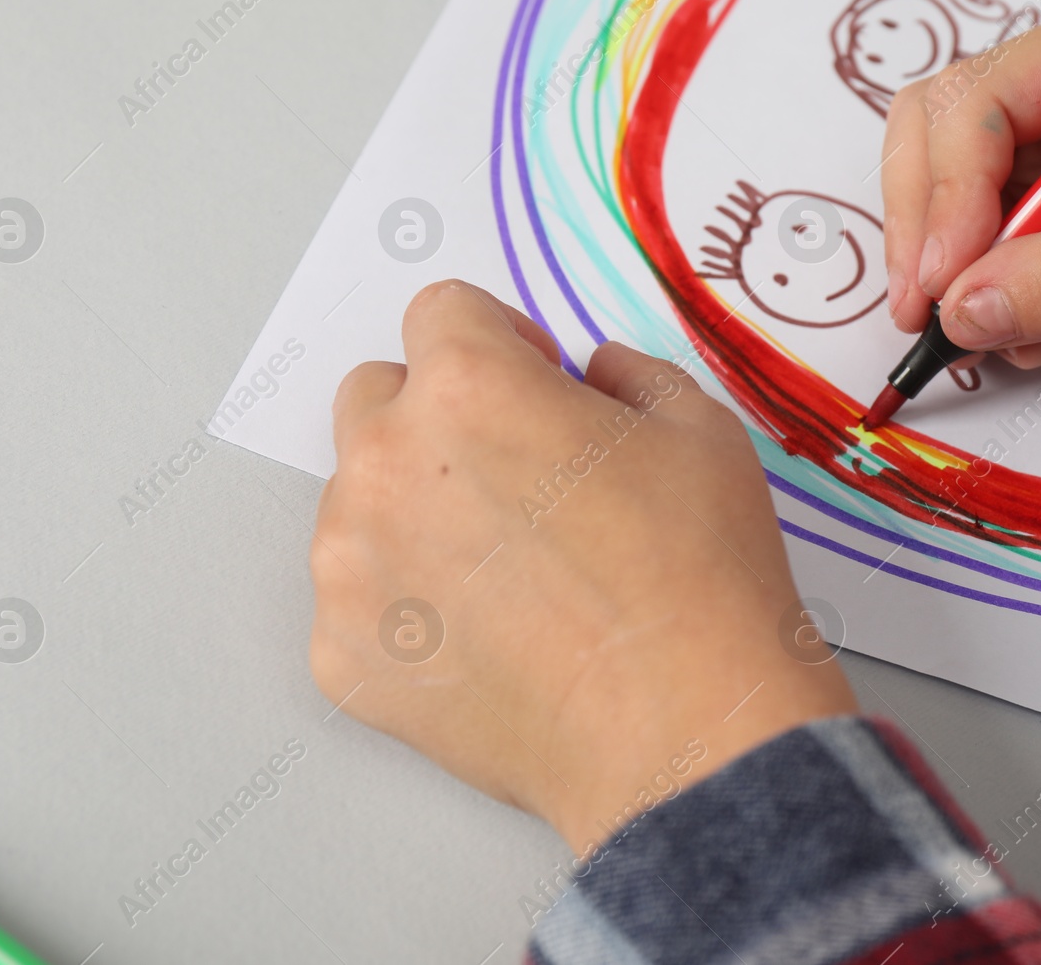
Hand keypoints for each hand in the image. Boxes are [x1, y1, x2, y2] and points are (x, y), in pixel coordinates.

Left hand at [309, 281, 855, 851]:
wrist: (685, 729)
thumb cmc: (696, 583)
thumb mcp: (698, 429)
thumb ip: (627, 373)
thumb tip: (594, 375)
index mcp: (467, 388)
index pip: (441, 312)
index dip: (500, 339)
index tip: (529, 380)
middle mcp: (386, 465)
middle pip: (377, 396)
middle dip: (439, 415)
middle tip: (516, 476)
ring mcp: (351, 565)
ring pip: (359, 499)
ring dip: (417, 511)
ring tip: (508, 571)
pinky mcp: (343, 654)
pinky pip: (358, 596)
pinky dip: (407, 605)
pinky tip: (486, 633)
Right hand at [881, 0, 1040, 367]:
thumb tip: (963, 313)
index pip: (973, 107)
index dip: (945, 193)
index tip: (945, 282)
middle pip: (936, 144)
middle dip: (925, 229)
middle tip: (931, 311)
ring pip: (951, 207)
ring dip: (955, 276)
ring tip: (990, 340)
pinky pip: (988, 258)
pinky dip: (988, 303)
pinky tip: (1021, 341)